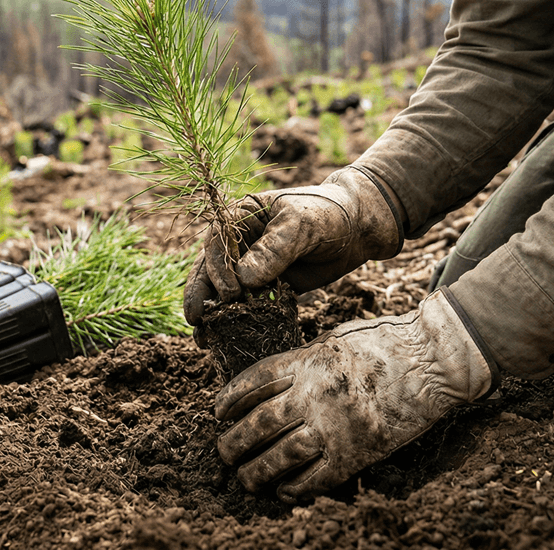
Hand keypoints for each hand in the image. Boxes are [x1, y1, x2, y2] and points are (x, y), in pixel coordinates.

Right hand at [183, 166, 402, 325]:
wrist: (357, 229)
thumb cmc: (327, 214)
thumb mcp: (301, 226)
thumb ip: (273, 250)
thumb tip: (244, 281)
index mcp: (240, 218)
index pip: (217, 244)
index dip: (217, 270)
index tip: (229, 293)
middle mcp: (239, 243)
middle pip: (210, 270)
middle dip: (201, 295)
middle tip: (196, 320)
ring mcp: (251, 266)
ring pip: (223, 291)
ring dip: (213, 314)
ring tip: (203, 339)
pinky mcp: (267, 286)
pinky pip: (247, 305)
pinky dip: (237, 322)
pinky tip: (226, 340)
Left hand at [214, 293, 493, 501]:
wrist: (433, 363)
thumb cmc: (384, 344)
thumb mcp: (333, 340)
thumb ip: (301, 361)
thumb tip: (270, 385)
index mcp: (308, 362)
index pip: (254, 382)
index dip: (230, 399)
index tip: (218, 412)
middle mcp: (316, 394)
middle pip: (259, 424)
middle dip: (234, 443)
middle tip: (224, 453)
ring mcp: (336, 426)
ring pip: (282, 456)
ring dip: (257, 472)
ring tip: (246, 479)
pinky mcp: (358, 452)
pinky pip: (317, 478)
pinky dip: (296, 488)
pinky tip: (283, 490)